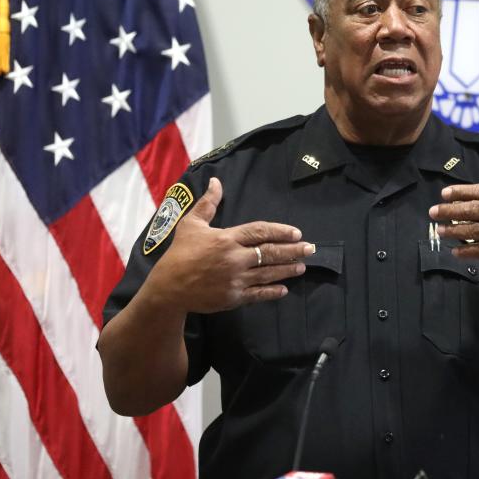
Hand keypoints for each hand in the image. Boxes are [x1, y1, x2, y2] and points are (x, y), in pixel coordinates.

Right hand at [147, 177, 313, 312]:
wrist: (168, 288)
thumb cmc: (180, 253)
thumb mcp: (191, 224)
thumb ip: (207, 203)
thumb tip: (216, 181)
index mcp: (226, 238)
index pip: (260, 231)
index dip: (280, 231)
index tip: (296, 233)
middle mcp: (234, 258)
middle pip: (270, 252)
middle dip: (292, 250)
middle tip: (310, 249)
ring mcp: (235, 279)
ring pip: (268, 273)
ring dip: (287, 270)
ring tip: (302, 266)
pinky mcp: (233, 297)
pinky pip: (258, 294)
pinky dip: (272, 292)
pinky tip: (284, 289)